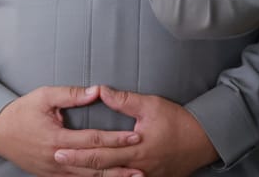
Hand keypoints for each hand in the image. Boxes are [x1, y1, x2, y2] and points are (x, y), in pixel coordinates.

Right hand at [0, 84, 142, 176]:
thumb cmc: (21, 112)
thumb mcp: (44, 96)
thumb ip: (71, 95)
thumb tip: (96, 91)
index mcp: (57, 138)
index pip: (93, 140)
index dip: (116, 139)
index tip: (136, 136)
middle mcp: (57, 158)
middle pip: (94, 164)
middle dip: (119, 165)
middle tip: (142, 166)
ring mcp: (53, 170)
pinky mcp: (50, 175)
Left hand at [52, 86, 216, 176]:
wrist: (202, 141)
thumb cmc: (177, 121)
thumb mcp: (151, 105)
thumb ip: (124, 100)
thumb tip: (100, 91)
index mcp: (135, 148)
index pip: (100, 152)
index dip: (78, 152)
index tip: (58, 149)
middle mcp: (137, 166)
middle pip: (101, 168)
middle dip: (77, 164)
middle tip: (56, 159)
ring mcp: (143, 176)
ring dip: (90, 175)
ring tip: (70, 170)